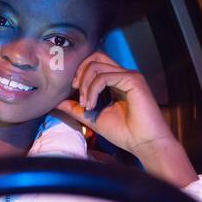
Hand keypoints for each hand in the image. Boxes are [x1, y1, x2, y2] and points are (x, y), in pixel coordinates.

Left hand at [54, 51, 197, 187]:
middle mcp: (123, 75)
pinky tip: (91, 104)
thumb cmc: (124, 133)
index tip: (73, 92)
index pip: (94, 63)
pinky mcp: (133, 80)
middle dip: (80, 71)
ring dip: (85, 85)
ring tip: (85, 104)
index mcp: (116, 81)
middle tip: (76, 91)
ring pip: (96, 65)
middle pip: (95, 57)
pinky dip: (92, 90)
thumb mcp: (92, 118)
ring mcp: (129, 75)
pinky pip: (104, 77)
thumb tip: (57, 102)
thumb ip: (76, 108)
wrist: (144, 143)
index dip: (79, 73)